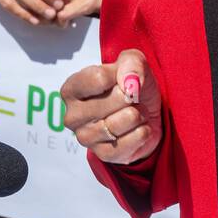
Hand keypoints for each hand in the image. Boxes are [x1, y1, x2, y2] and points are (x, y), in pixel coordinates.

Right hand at [63, 49, 162, 165]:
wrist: (146, 114)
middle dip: (132, 96)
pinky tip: (137, 128)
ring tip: (134, 113)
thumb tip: (130, 83)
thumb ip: (131, 63)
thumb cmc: (131, 84)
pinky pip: (132, 140)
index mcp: (72, 89)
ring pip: (125, 119)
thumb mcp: (133, 62)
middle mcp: (72, 115)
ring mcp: (85, 138)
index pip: (99, 78)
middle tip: (130, 99)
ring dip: (139, 114)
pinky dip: (143, 132)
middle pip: (115, 98)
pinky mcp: (102, 155)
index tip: (123, 79)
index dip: (121, 76)